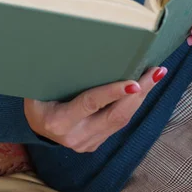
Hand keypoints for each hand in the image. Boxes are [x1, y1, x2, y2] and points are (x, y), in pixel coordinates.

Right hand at [24, 67, 167, 152]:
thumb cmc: (39, 98)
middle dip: (139, 93)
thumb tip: (77, 46)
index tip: (133, 82)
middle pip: (115, 115)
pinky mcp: (96, 144)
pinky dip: (131, 105)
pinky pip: (118, 124)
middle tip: (156, 72)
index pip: (90, 103)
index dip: (112, 92)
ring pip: (122, 121)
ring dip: (140, 98)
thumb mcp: (39, 87)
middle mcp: (76, 136)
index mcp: (59, 121)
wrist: (35, 127)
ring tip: (155, 76)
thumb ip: (57, 74)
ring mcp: (88, 144)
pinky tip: (142, 89)